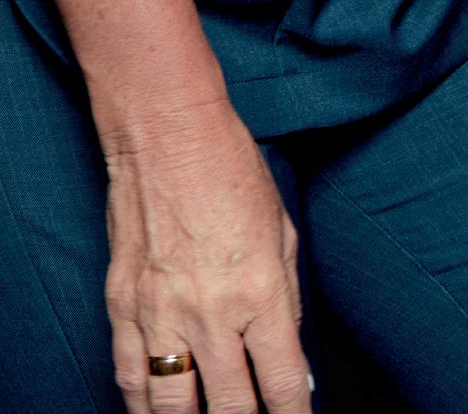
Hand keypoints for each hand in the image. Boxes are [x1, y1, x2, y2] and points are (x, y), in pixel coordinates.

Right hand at [101, 94, 309, 413]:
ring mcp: (160, 314)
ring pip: (173, 407)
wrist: (168, 136)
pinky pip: (131, 377)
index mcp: (260, 291)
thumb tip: (290, 354)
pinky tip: (159, 412)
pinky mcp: (123, 308)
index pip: (282, 380)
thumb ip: (287, 299)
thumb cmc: (232, 172)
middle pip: (229, 406)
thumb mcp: (282, 232)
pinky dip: (145, 405)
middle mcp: (210, 312)